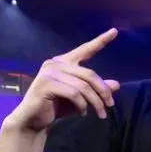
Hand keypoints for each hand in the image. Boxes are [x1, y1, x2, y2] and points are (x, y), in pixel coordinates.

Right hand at [5, 28, 120, 132]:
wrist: (34, 120)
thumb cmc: (57, 107)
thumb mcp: (82, 97)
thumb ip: (96, 89)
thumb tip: (116, 84)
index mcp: (64, 62)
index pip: (85, 49)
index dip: (100, 40)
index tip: (115, 31)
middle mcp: (56, 63)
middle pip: (90, 74)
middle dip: (103, 92)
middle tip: (110, 105)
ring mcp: (49, 72)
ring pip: (83, 86)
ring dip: (95, 102)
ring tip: (100, 113)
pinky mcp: (46, 84)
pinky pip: (74, 94)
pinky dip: (82, 105)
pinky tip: (82, 113)